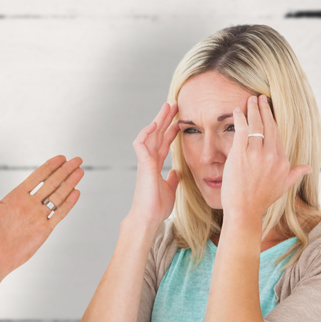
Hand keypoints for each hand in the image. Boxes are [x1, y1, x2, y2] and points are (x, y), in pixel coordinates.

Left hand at [0, 156, 83, 276]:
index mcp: (16, 197)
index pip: (37, 177)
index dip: (49, 167)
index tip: (61, 157)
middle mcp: (29, 205)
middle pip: (51, 183)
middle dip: (65, 171)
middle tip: (77, 160)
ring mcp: (38, 217)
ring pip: (58, 196)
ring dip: (69, 184)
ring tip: (80, 171)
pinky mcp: (44, 231)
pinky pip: (59, 214)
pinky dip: (68, 204)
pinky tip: (76, 192)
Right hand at [127, 103, 180, 226]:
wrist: (149, 217)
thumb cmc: (157, 207)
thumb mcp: (170, 189)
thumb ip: (172, 179)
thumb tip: (176, 172)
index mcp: (155, 165)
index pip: (163, 143)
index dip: (170, 130)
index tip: (179, 120)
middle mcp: (149, 160)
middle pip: (157, 134)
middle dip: (165, 119)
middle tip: (175, 104)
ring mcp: (145, 161)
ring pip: (150, 135)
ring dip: (158, 120)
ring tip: (167, 107)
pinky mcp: (142, 164)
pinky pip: (141, 144)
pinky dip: (146, 133)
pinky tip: (155, 123)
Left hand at [220, 96, 310, 221]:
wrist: (245, 210)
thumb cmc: (261, 200)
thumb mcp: (283, 187)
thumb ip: (296, 174)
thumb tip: (309, 168)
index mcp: (282, 161)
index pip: (277, 134)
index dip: (272, 120)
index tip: (268, 110)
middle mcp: (272, 156)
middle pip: (268, 126)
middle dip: (264, 109)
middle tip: (260, 98)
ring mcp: (256, 155)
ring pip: (256, 126)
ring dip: (252, 110)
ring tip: (250, 100)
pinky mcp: (240, 155)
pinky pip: (241, 131)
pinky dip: (239, 119)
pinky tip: (236, 111)